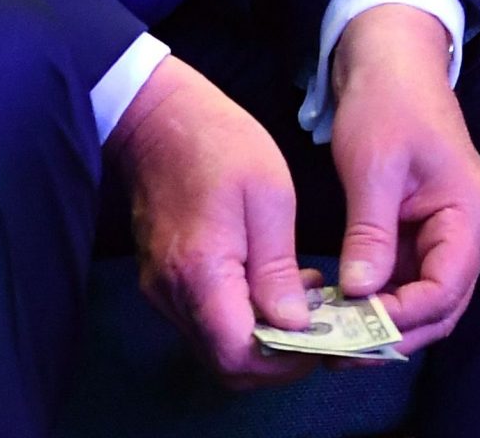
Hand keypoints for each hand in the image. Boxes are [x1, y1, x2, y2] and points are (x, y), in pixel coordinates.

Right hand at [112, 56, 316, 389]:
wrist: (157, 116)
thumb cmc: (217, 143)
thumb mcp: (268, 196)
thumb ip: (278, 268)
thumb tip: (296, 325)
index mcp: (200, 272)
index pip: (239, 355)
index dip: (284, 363)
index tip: (322, 341)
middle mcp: (173, 293)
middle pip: (226, 363)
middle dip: (277, 359)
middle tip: (319, 328)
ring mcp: (162, 289)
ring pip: (215, 346)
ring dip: (261, 339)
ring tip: (302, 302)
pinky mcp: (162, 279)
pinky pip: (204, 321)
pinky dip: (240, 319)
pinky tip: (269, 285)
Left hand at [328, 4, 479, 357]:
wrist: (391, 63)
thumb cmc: (388, 103)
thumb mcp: (374, 166)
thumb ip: (370, 232)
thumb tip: (359, 294)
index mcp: (472, 217)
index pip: (444, 291)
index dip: (400, 318)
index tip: (349, 331)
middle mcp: (472, 237)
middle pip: (440, 309)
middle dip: (390, 334)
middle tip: (334, 352)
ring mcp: (452, 239)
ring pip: (425, 303)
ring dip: (383, 324)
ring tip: (332, 340)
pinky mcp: (427, 236)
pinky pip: (409, 282)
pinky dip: (380, 301)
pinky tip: (341, 311)